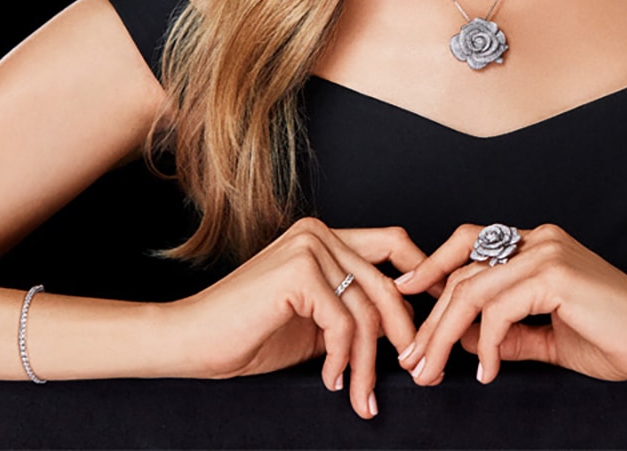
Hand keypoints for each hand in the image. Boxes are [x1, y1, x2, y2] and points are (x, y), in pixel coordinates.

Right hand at [162, 217, 426, 418]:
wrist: (190, 343)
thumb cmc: (246, 335)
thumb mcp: (315, 323)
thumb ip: (354, 312)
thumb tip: (404, 328)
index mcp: (323, 238)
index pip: (394, 245)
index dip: (424, 277)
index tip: (436, 317)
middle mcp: (318, 234)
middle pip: (389, 283)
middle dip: (404, 333)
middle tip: (413, 370)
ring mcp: (308, 248)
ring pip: (368, 309)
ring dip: (368, 361)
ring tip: (361, 393)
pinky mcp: (298, 273)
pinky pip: (344, 324)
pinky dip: (343, 359)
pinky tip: (330, 379)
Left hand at [394, 223, 626, 384]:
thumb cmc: (619, 339)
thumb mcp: (551, 337)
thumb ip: (511, 334)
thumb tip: (468, 343)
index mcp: (541, 245)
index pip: (470, 245)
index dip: (433, 268)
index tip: (405, 298)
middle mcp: (541, 239)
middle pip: (461, 270)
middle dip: (430, 319)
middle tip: (414, 360)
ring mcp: (548, 253)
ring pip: (470, 290)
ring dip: (444, 336)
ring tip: (433, 370)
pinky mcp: (556, 274)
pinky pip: (497, 310)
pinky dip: (485, 345)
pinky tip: (489, 373)